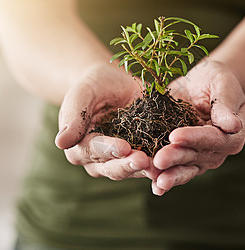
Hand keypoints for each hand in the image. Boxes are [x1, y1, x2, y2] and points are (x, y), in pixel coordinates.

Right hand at [55, 64, 158, 179]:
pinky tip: (173, 161)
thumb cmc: (96, 85)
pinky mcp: (141, 153)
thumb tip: (61, 142)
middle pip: (112, 167)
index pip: (92, 151)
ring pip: (132, 169)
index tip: (123, 147)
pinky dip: (160, 163)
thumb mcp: (83, 92)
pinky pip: (150, 162)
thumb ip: (74, 115)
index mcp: (80, 145)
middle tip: (143, 160)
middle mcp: (99, 158)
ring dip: (146, 169)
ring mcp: (121, 158)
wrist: (115, 84)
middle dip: (128, 164)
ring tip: (160, 165)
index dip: (107, 149)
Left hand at [151, 60, 244, 194]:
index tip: (175, 136)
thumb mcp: (224, 85)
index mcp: (230, 135)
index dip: (193, 138)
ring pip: (184, 167)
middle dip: (176, 158)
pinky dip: (163, 175)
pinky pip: (174, 166)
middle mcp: (215, 150)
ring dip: (169, 175)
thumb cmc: (216, 80)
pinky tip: (154, 185)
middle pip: (194, 156)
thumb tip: (234, 125)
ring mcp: (198, 155)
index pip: (211, 138)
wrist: (202, 83)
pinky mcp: (182, 152)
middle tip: (159, 161)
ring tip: (155, 182)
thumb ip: (226, 105)